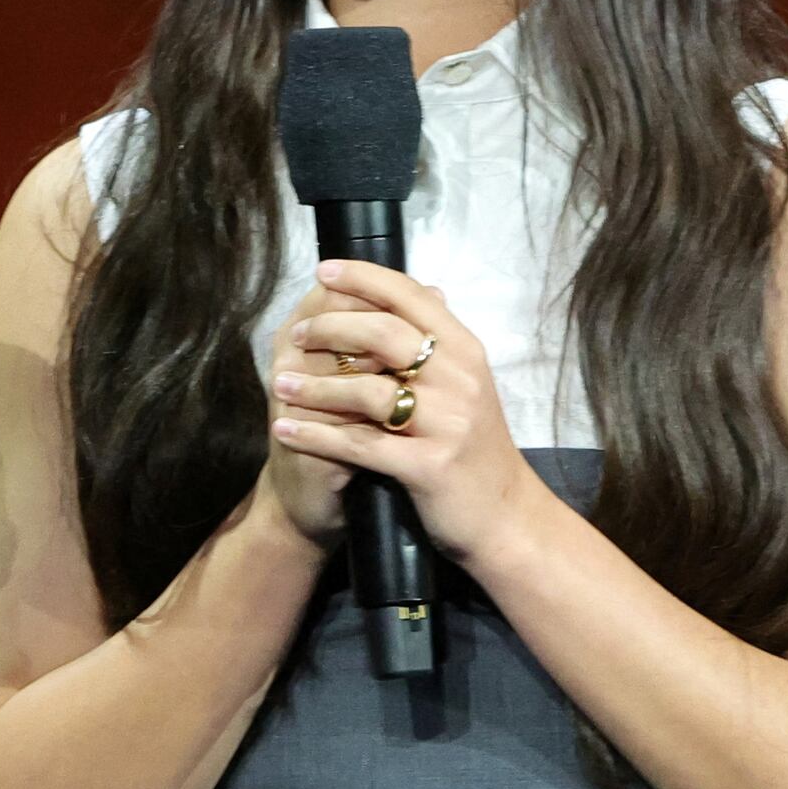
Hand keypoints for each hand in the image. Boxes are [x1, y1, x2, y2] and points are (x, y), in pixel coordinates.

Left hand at [262, 262, 548, 558]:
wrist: (508, 518)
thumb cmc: (478, 450)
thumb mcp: (470, 387)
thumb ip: (444, 344)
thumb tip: (429, 291)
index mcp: (467, 352)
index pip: (412, 296)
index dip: (364, 278)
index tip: (324, 270)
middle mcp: (460, 380)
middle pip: (384, 334)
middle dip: (329, 329)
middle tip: (296, 335)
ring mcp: (447, 423)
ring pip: (366, 390)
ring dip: (313, 386)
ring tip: (279, 384)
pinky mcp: (428, 466)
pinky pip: (359, 445)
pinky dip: (315, 435)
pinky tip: (286, 430)